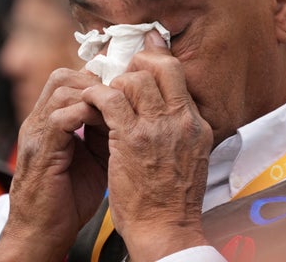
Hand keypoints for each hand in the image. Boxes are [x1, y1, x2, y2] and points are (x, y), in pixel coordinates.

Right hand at [0, 68, 107, 260]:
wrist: (40, 235)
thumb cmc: (67, 200)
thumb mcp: (92, 158)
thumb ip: (104, 133)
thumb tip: (129, 112)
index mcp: (49, 121)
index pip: (70, 80)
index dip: (98, 80)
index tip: (123, 88)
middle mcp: (39, 121)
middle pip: (63, 77)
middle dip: (96, 83)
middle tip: (121, 99)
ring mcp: (36, 133)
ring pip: (62, 90)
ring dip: (94, 96)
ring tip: (116, 112)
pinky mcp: (40, 151)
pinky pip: (60, 117)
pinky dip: (86, 115)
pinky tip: (107, 125)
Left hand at [81, 30, 213, 260]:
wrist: (166, 231)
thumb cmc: (172, 200)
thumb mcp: (191, 157)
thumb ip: (181, 129)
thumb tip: (170, 108)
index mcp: (197, 124)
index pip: (179, 75)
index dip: (157, 59)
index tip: (144, 53)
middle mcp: (181, 120)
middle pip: (161, 67)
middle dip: (137, 62)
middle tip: (119, 71)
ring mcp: (157, 128)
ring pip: (134, 79)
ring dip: (113, 82)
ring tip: (102, 94)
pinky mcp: (131, 139)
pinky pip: (110, 99)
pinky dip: (95, 94)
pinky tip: (89, 101)